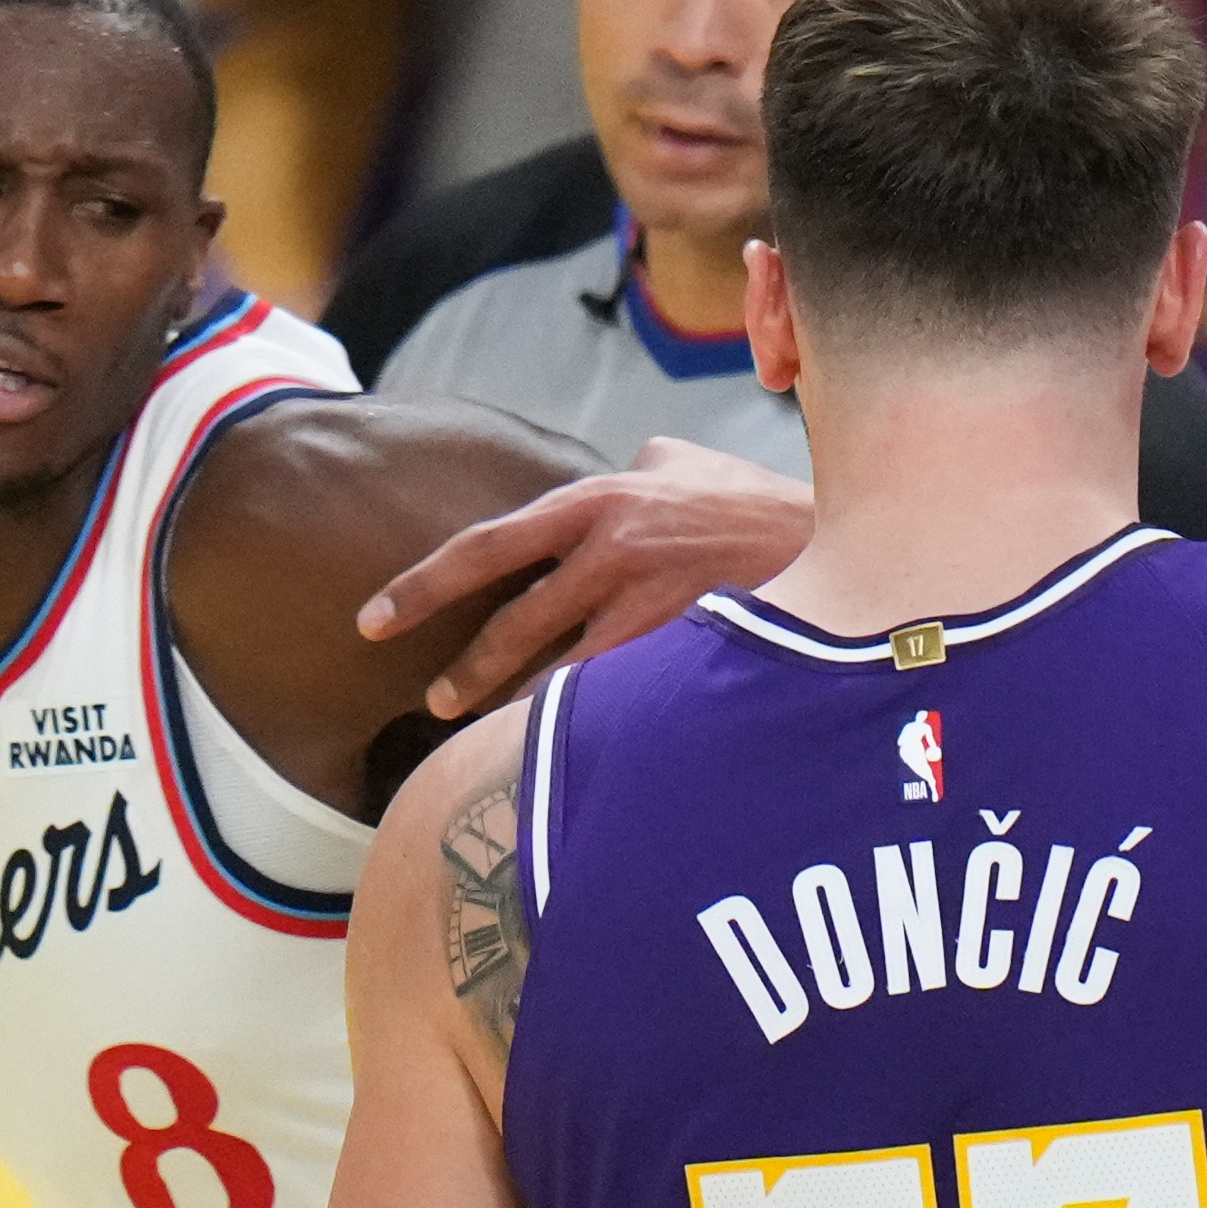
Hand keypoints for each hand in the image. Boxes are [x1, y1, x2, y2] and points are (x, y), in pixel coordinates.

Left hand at [358, 435, 813, 719]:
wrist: (834, 535)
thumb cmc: (752, 499)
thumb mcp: (678, 463)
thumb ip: (627, 473)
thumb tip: (604, 484)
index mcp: (598, 499)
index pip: (487, 545)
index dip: (422, 584)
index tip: (372, 618)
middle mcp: (612, 549)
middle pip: (514, 622)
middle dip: (466, 669)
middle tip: (430, 699)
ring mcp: (649, 603)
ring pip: (559, 670)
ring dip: (517, 705)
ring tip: (486, 730)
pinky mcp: (681, 648)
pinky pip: (613, 694)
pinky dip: (582, 718)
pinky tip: (561, 744)